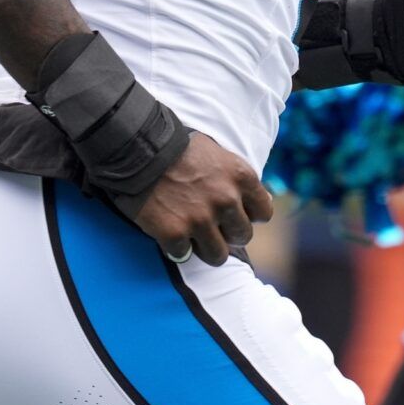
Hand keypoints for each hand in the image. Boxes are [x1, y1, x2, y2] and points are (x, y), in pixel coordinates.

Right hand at [117, 132, 274, 266]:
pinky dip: (176, 247)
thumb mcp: (219, 154)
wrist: (140, 148)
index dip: (249, 215)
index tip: (235, 214)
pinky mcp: (175, 234)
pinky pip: (184, 255)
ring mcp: (201, 219)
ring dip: (206, 248)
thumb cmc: (180, 149)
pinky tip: (169, 231)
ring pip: (218, 256)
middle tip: (211, 225)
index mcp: (241, 177)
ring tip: (192, 235)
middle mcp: (226, 200)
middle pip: (243, 236)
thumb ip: (241, 179)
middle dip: (228, 233)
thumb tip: (264, 199)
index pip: (263, 213)